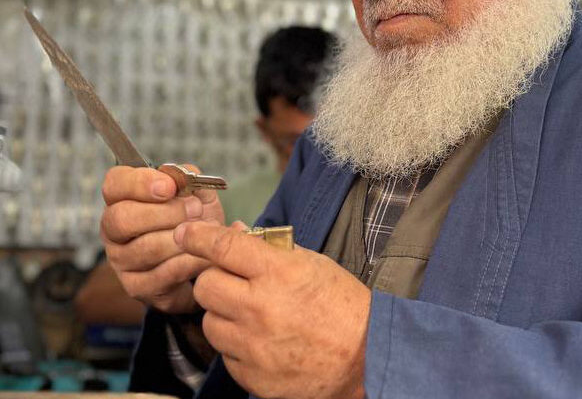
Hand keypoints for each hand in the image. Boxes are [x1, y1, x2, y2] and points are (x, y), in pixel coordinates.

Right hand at [100, 165, 224, 313]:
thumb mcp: (196, 193)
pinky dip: (189, 262)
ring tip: (206, 232)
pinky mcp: (137, 287)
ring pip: (145, 248)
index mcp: (123, 198)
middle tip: (195, 210)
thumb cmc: (193, 219)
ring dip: (182, 239)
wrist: (202, 259)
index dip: (140, 183)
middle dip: (165, 213)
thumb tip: (185, 176)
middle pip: (122, 219)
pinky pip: (163, 274)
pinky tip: (205, 255)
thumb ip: (189, 179)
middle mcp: (113, 230)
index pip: (115, 183)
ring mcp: (121, 260)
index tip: (169, 186)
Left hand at [175, 220, 370, 398]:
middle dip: (214, 279)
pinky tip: (262, 341)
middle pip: (205, 286)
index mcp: (280, 273)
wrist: (367, 358)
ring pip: (210, 322)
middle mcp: (261, 308)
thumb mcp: (312, 264)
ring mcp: (254, 346)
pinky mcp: (253, 377)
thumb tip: (232, 233)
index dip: (198, 236)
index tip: (186, 233)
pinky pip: (225, 355)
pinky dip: (237, 346)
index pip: (222, 247)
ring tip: (251, 315)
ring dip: (224, 314)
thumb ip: (270, 250)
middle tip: (233, 282)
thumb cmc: (342, 305)